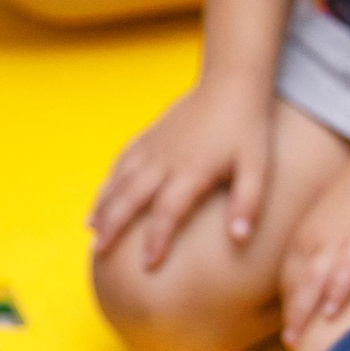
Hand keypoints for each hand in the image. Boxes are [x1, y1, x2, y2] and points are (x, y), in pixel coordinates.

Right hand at [89, 80, 272, 267]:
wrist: (231, 84)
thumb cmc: (248, 129)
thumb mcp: (258, 167)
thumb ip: (248, 203)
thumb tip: (239, 239)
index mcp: (192, 171)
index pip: (168, 212)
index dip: (156, 240)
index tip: (148, 265)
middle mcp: (165, 160)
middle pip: (131, 198)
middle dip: (114, 226)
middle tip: (100, 252)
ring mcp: (153, 147)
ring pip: (119, 180)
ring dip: (103, 207)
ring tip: (92, 233)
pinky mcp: (148, 136)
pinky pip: (121, 163)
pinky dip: (107, 184)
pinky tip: (99, 203)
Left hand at [278, 151, 349, 344]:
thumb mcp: (347, 209)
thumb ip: (338, 233)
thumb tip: (343, 254)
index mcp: (311, 228)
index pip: (291, 271)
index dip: (290, 299)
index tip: (291, 322)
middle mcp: (316, 235)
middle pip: (295, 281)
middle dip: (291, 313)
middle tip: (290, 343)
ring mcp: (338, 237)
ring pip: (312, 281)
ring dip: (303, 311)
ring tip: (298, 338)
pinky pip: (345, 270)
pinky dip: (335, 292)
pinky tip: (332, 313)